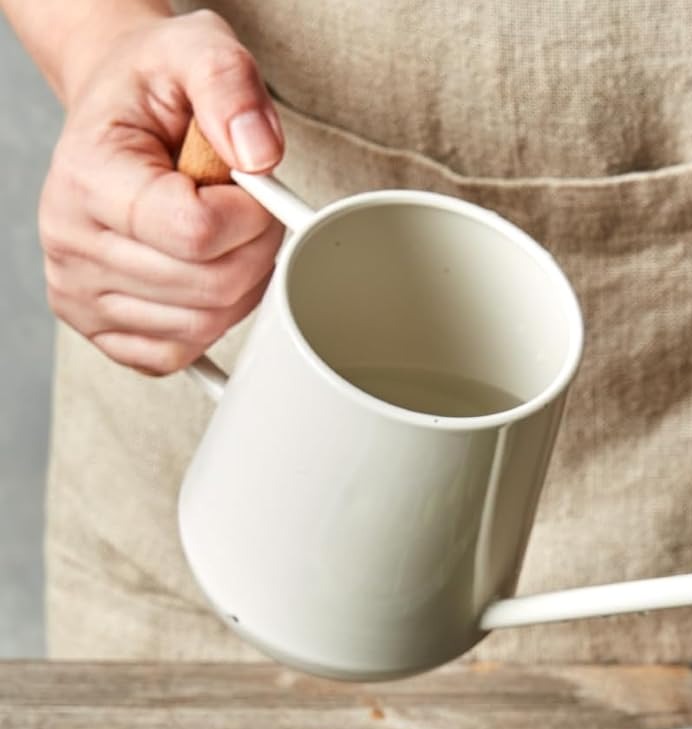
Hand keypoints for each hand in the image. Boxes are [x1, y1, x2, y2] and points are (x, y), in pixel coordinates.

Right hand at [38, 8, 284, 374]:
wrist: (119, 112)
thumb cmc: (156, 88)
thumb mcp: (198, 50)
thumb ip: (230, 84)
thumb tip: (260, 155)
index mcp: (87, 176)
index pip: (198, 233)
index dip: (249, 217)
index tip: (247, 184)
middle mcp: (70, 240)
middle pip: (210, 288)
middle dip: (254, 251)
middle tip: (246, 210)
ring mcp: (79, 292)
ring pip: (202, 327)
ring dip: (238, 286)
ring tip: (219, 233)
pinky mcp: (99, 328)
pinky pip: (179, 354)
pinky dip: (209, 321)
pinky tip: (201, 272)